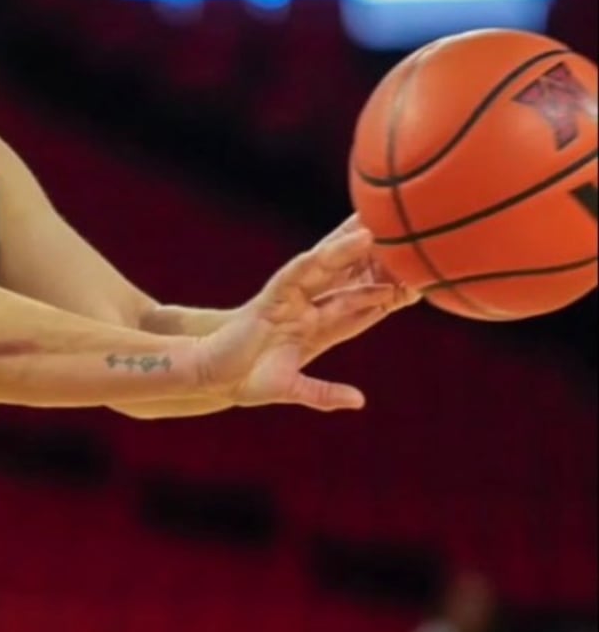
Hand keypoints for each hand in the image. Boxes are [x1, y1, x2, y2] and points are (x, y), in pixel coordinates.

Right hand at [196, 225, 410, 410]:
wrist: (211, 373)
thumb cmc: (247, 380)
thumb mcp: (292, 388)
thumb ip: (324, 394)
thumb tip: (359, 401)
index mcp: (319, 328)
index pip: (361, 305)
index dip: (390, 293)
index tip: (421, 280)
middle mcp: (308, 308)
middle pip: (348, 277)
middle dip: (374, 259)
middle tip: (406, 235)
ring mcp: (290, 299)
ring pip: (324, 268)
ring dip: (347, 250)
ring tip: (374, 231)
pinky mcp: (271, 298)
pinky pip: (294, 275)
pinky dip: (312, 262)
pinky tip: (328, 249)